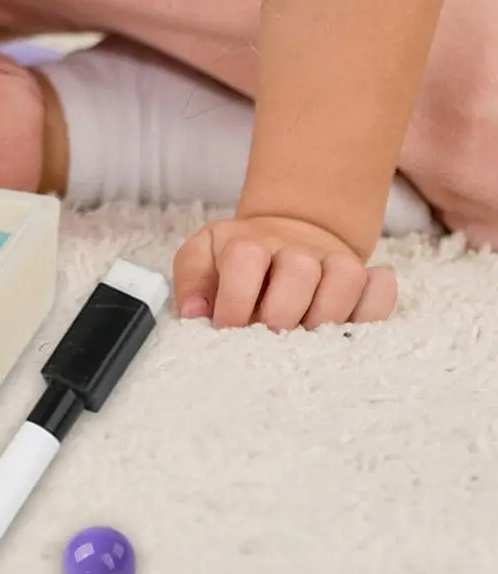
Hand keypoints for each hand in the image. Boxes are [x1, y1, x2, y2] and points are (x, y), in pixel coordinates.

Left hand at [172, 215, 396, 328]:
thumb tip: (195, 314)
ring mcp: (332, 260)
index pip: (245, 260)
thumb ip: (192, 281)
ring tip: (306, 339)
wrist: (281, 234)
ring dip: (326, 314)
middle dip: (281, 314)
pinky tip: (350, 327)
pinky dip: (374, 308)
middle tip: (268, 339)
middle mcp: (294, 247)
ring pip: (345, 277)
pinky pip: (381, 288)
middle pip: (299, 270)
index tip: (227, 329)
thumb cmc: (234, 258)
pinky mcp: (363, 276)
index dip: (236, 300)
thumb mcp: (202, 258)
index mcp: (247, 242)